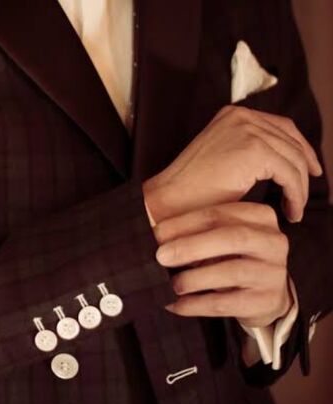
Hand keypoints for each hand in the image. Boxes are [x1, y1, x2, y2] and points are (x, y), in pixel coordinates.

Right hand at [143, 105, 321, 222]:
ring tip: (294, 210)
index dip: (302, 149)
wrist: (170, 199)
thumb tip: (280, 162)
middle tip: (305, 194)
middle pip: (292, 141)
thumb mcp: (223, 159)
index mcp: (233, 115)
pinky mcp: (255, 150)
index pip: (282, 127)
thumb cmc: (191, 189)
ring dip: (300, 189)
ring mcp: (248, 130)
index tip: (311, 170)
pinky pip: (290, 175)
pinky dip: (295, 195)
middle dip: (305, 169)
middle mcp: (242, 116)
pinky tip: (290, 211)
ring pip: (294, 160)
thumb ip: (247, 151)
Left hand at [153, 202, 292, 326]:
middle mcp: (272, 242)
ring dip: (194, 278)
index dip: (184, 223)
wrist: (266, 295)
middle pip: (231, 237)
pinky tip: (177, 304)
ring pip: (231, 272)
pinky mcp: (267, 300)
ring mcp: (273, 272)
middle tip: (161, 256)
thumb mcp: (221, 238)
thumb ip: (196, 231)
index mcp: (260, 217)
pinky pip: (226, 302)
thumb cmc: (234, 259)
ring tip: (173, 284)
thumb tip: (156, 236)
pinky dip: (196, 304)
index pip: (218, 214)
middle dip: (191, 246)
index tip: (156, 233)